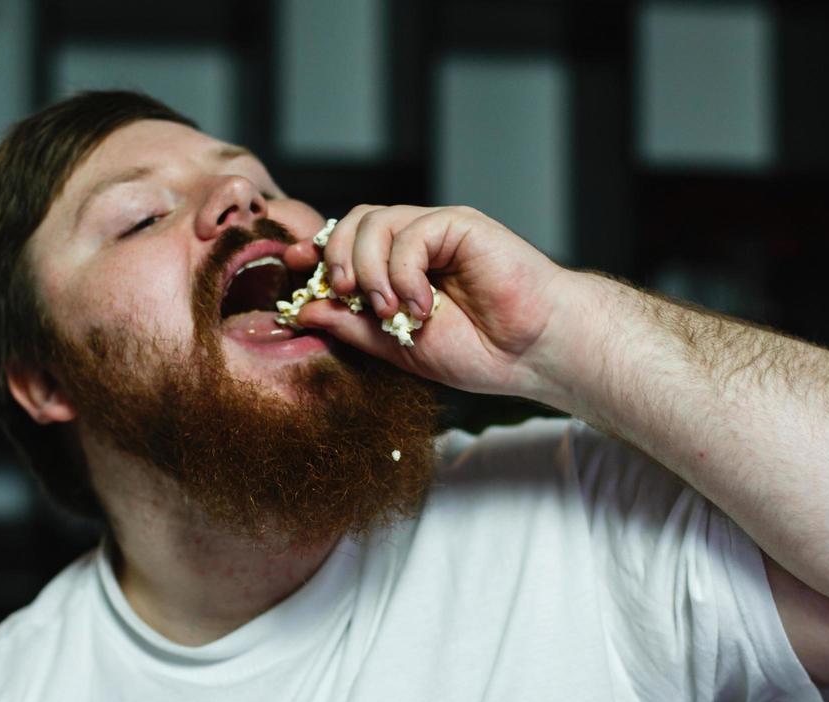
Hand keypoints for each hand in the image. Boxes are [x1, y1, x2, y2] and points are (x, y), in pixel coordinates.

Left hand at [292, 204, 582, 401]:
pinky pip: (410, 232)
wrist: (533, 352)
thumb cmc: (479, 353)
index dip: (318, 253)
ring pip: (374, 221)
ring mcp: (437, 231)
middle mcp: (416, 243)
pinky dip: (404, 272)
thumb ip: (353, 325)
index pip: (346, 244)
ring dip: (369, 269)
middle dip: (337, 259)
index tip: (295, 267)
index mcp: (399, 269)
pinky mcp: (459, 225)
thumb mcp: (398, 347)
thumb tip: (302, 311)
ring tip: (391, 310)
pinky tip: (423, 304)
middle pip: (353, 223)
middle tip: (345, 296)